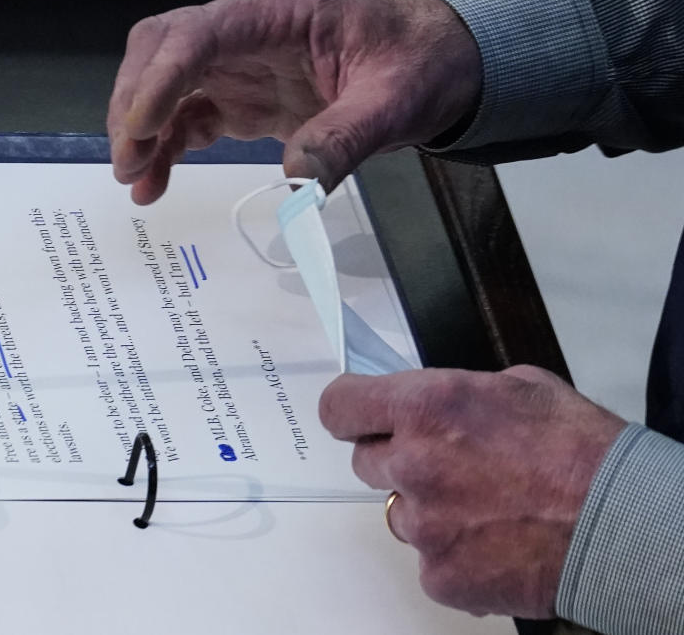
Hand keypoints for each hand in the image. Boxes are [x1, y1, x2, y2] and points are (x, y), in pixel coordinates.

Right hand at [107, 0, 480, 203]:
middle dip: (136, 100)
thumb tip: (296, 186)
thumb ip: (344, 140)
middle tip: (129, 158)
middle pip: (164, 47)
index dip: (162, 79)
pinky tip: (156, 180)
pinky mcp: (242, 95)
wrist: (432, 66)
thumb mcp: (393, 103)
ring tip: (135, 179)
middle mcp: (249, 29)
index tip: (141, 128)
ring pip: (166, 82)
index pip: (201, 33)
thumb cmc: (417, 65)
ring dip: (142, 128)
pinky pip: (189, 116)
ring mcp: (241, 62)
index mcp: (283, 10)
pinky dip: (167, 147)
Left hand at [319, 365, 626, 617]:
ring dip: (426, 507)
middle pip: (366, 460)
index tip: (356, 414)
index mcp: (426, 407)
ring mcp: (423, 525)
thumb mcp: (516, 386)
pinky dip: (452, 552)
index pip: (340, 406)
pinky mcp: (439, 575)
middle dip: (397, 458)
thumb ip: (453, 394)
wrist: (622, 523)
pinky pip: (426, 559)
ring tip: (482, 505)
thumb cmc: (580, 450)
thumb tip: (425, 402)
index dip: (349, 409)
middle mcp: (412, 464)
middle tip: (445, 463)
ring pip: (397, 512)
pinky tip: (492, 540)